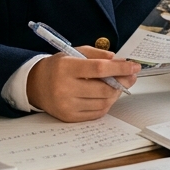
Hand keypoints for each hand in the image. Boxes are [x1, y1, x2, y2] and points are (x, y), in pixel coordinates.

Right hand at [26, 47, 140, 121]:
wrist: (35, 85)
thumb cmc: (58, 67)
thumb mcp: (74, 52)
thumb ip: (98, 55)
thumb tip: (120, 61)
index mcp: (66, 68)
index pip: (99, 69)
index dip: (120, 68)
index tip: (134, 66)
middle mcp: (65, 88)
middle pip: (104, 89)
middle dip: (122, 82)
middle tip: (130, 76)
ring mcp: (67, 105)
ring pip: (103, 102)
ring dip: (115, 93)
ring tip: (117, 85)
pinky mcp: (69, 117)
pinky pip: (97, 113)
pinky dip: (106, 103)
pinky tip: (106, 95)